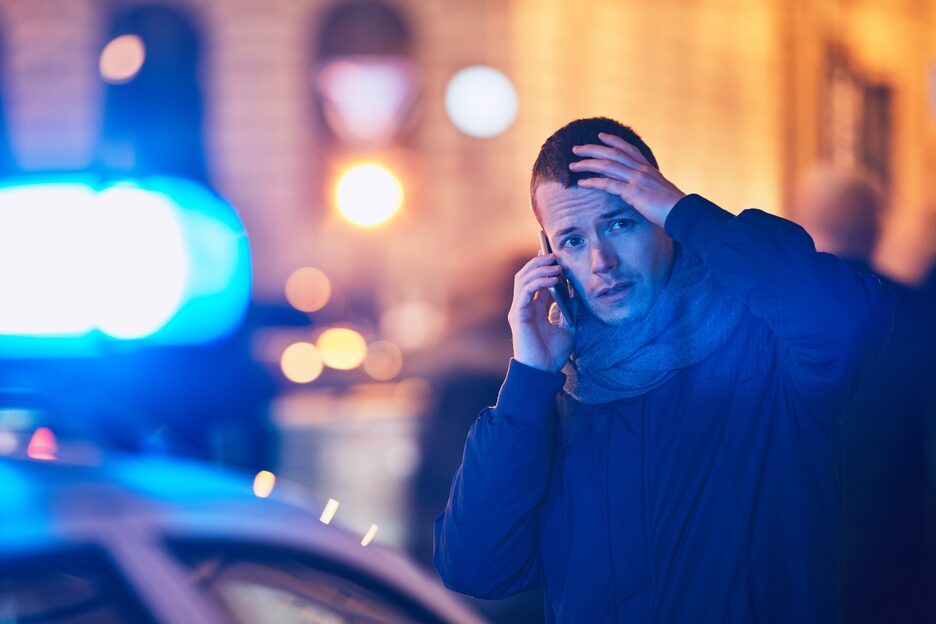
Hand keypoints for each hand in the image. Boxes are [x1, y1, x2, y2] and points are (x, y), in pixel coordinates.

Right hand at [508, 253, 574, 371]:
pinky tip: (553, 279)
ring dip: (539, 268)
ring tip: (556, 265)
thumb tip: (577, 292)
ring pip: (523, 279)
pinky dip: (538, 281)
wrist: (544, 372)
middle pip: (525, 275)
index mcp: (534, 309)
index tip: (554, 254)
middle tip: (556, 255)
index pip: (534, 280)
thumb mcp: (568, 327)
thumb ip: (569, 310)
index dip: (542, 265)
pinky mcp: (518, 315)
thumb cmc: (553, 354)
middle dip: (540, 262)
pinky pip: (525, 291)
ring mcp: (519, 310)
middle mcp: (524, 306)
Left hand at [569, 132, 685, 226]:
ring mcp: (637, 179)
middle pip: (612, 153)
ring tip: (572, 165)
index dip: (613, 141)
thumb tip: (645, 191)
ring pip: (607, 165)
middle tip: (576, 149)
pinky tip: (581, 182)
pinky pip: (608, 184)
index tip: (600, 135)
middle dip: (592, 149)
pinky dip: (592, 182)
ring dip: (587, 163)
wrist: (683, 213)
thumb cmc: (674, 208)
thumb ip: (650, 188)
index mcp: (648, 168)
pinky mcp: (632, 192)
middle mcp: (641, 170)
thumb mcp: (662, 192)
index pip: (628, 149)